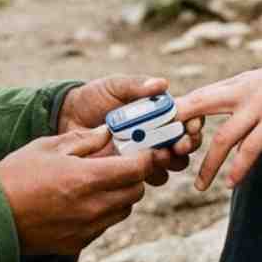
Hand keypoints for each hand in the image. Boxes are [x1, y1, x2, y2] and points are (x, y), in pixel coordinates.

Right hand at [0, 126, 156, 255]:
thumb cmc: (16, 176)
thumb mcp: (48, 147)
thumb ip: (82, 140)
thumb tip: (107, 133)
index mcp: (87, 179)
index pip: (137, 170)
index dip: (146, 158)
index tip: (145, 150)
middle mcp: (93, 207)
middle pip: (136, 191)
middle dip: (133, 176)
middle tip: (120, 164)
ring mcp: (87, 228)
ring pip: (124, 210)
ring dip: (120, 195)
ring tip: (99, 182)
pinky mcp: (78, 242)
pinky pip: (105, 225)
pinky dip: (104, 212)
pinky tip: (83, 200)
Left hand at [58, 75, 203, 184]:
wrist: (67, 118)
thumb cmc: (93, 97)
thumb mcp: (114, 86)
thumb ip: (136, 86)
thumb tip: (162, 84)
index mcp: (159, 111)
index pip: (188, 117)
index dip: (194, 122)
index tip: (191, 125)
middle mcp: (158, 133)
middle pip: (186, 143)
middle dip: (187, 144)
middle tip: (179, 145)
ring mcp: (146, 153)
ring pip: (172, 163)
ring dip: (171, 161)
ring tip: (161, 157)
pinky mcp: (131, 170)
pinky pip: (149, 177)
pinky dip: (150, 175)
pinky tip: (142, 169)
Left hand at [175, 50, 261, 190]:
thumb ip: (246, 100)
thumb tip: (232, 126)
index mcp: (239, 82)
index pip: (198, 95)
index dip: (178, 113)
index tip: (162, 133)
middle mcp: (243, 90)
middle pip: (198, 106)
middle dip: (177, 130)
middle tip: (161, 154)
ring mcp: (260, 104)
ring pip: (223, 136)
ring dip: (208, 163)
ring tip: (198, 186)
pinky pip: (252, 147)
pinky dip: (240, 166)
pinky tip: (232, 182)